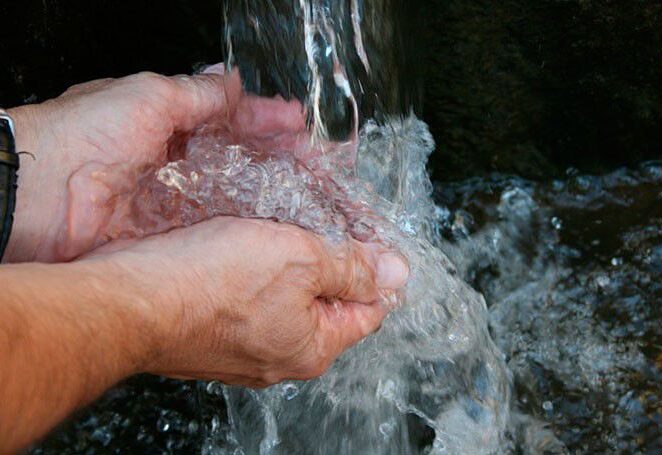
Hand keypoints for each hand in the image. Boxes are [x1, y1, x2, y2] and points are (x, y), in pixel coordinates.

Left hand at [5, 69, 305, 262]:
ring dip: (268, 196)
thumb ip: (197, 94)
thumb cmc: (82, 136)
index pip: (229, 119)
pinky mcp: (167, 237)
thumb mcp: (149, 97)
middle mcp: (173, 163)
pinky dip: (243, 230)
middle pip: (236, 161)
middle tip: (314, 165)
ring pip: (232, 197)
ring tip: (306, 198)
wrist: (33, 199)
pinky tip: (272, 229)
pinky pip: (214, 230)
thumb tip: (231, 81)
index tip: (298, 127)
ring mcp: (172, 201)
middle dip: (276, 160)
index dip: (265, 122)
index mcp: (167, 121)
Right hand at [84, 216, 407, 386]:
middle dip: (328, 261)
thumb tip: (396, 271)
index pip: (369, 309)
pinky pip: (249, 301)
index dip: (374, 268)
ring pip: (286, 299)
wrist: (128, 301)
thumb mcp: (300, 259)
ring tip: (277, 229)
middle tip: (317, 223)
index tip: (366, 237)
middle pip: (327, 304)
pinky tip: (242, 246)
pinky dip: (253, 274)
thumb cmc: (209, 284)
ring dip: (287, 263)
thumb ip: (352, 267)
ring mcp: (243, 350)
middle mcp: (281, 357)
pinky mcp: (212, 334)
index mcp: (313, 348)